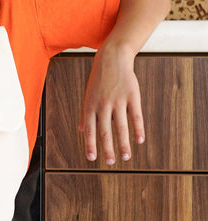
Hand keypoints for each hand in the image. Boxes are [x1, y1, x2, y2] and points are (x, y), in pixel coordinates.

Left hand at [78, 45, 144, 164]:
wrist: (112, 58)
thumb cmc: (98, 79)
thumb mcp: (88, 95)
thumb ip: (85, 113)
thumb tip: (80, 130)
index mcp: (90, 105)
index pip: (89, 129)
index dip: (90, 144)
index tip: (92, 158)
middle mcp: (103, 104)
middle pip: (105, 131)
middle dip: (107, 148)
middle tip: (111, 162)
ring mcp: (118, 100)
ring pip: (121, 126)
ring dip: (123, 143)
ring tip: (125, 157)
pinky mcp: (132, 96)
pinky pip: (135, 116)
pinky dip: (138, 129)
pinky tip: (139, 140)